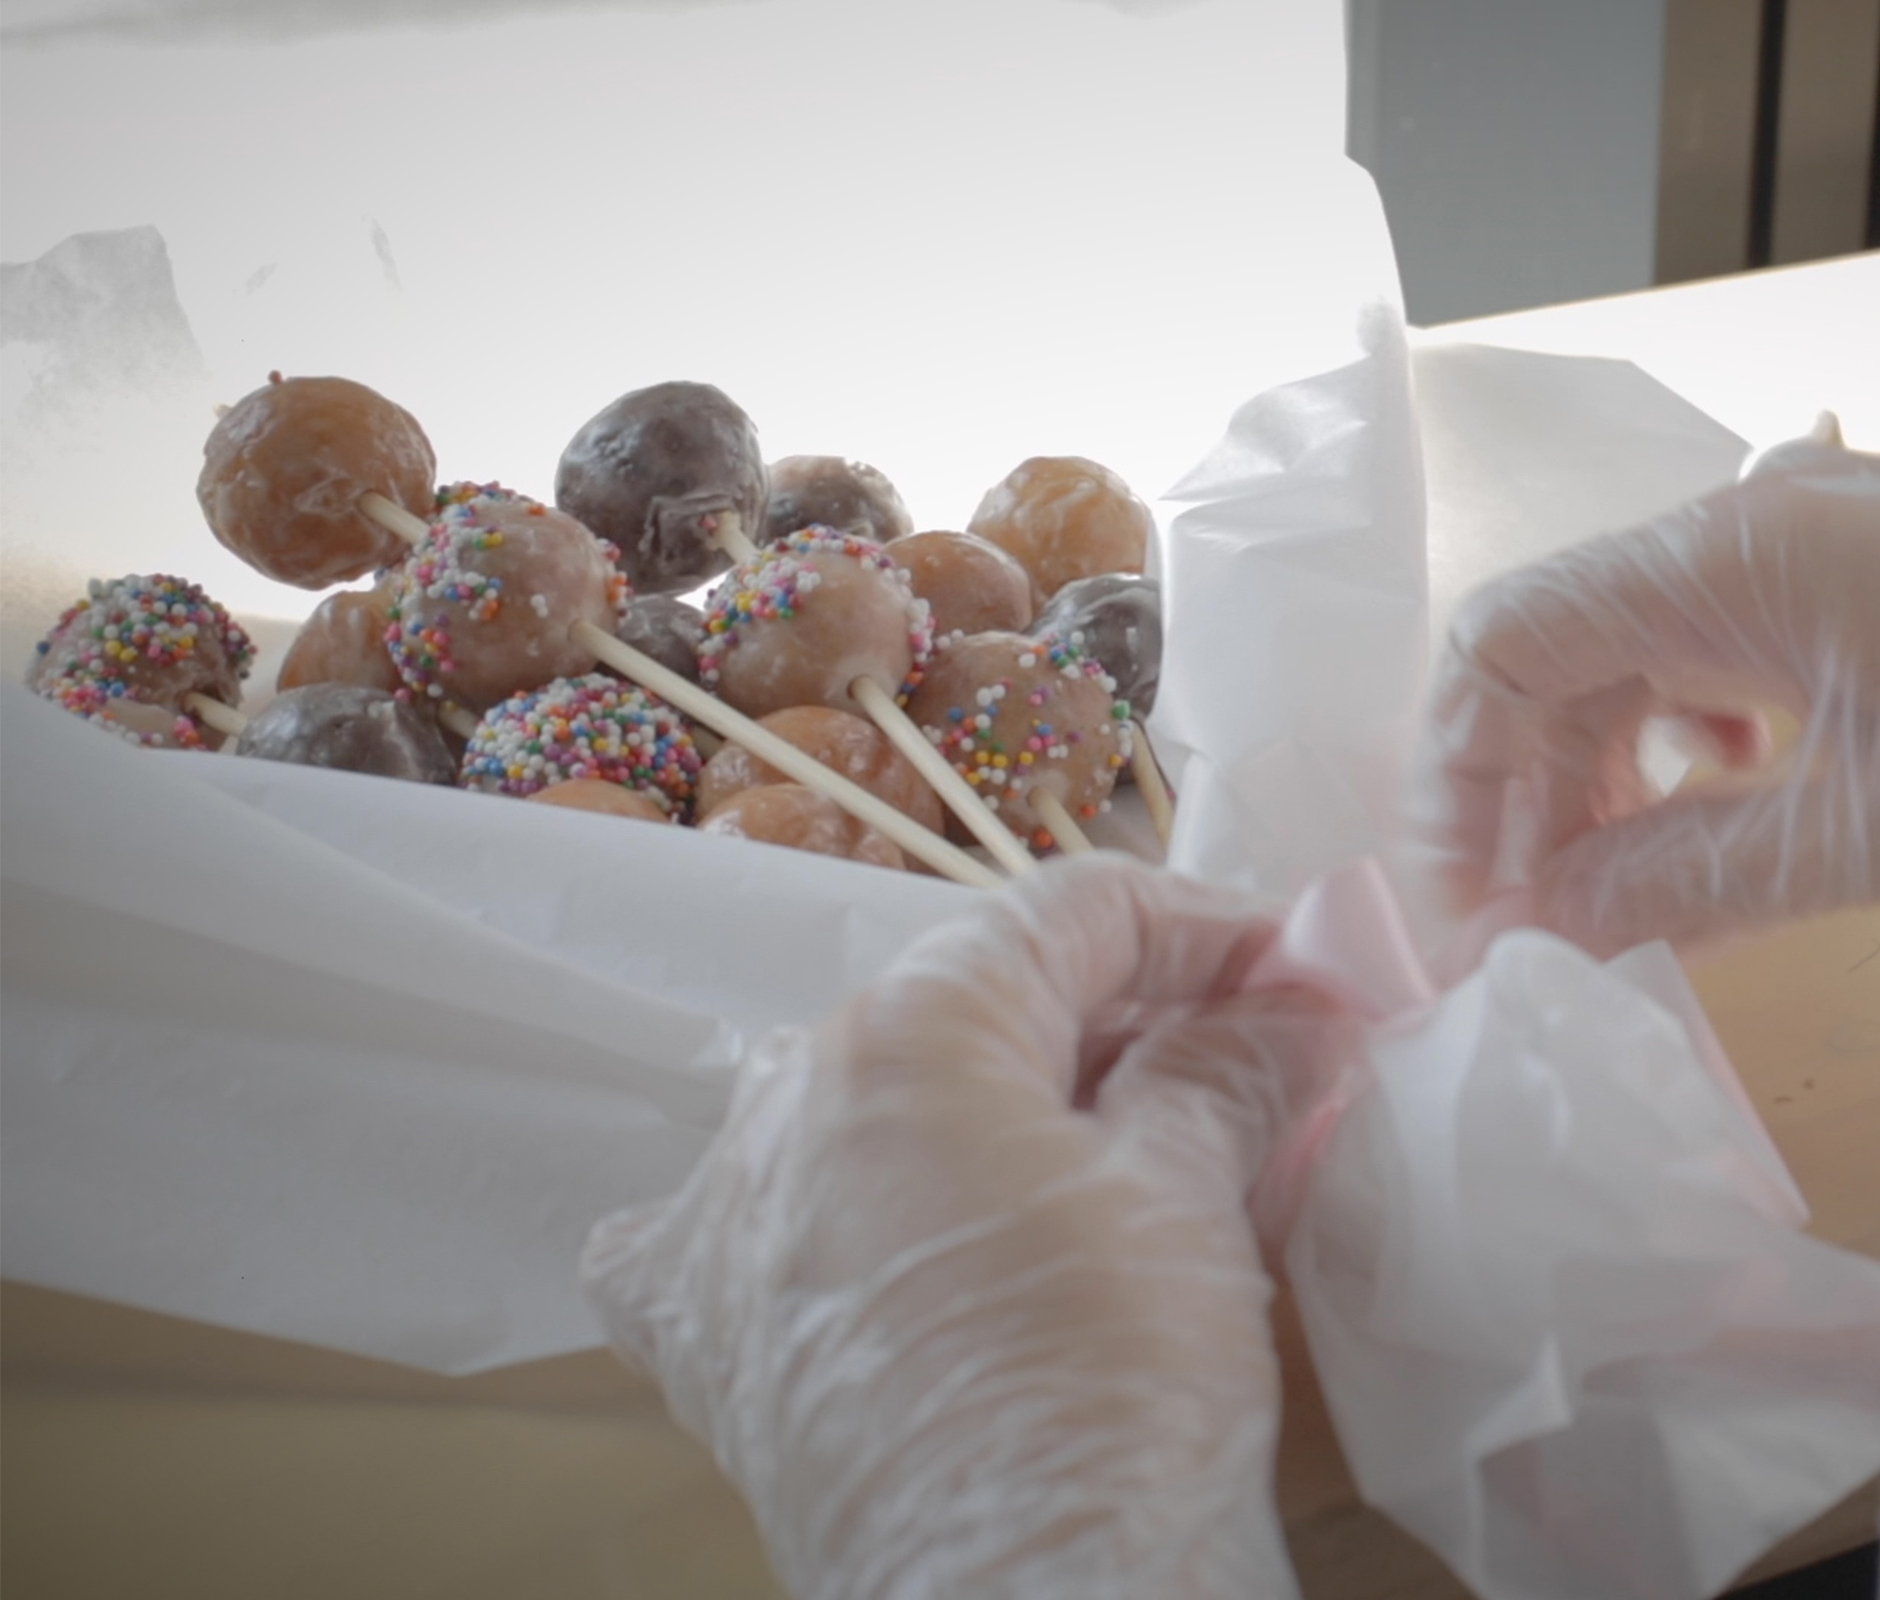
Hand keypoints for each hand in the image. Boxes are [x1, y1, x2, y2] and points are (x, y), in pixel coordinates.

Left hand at [582, 855, 1335, 1599]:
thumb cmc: (1114, 1389)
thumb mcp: (1191, 1200)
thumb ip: (1229, 1069)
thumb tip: (1291, 1010)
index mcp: (909, 1025)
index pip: (1071, 915)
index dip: (1198, 926)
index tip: (1285, 968)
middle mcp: (789, 1088)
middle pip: (973, 1004)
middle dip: (1106, 1023)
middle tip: (1228, 1068)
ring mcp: (726, 1208)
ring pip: (869, 1096)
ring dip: (983, 1107)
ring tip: (1092, 1164)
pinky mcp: (704, 1327)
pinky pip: (742, 1217)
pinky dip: (814, 1202)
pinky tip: (855, 1226)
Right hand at [1410, 425, 1878, 956]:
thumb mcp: (1876, 830)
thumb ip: (1690, 880)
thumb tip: (1530, 934)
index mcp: (1723, 561)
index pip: (1501, 640)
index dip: (1453, 772)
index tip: (1466, 895)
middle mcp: (1736, 531)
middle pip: (1556, 656)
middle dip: (1526, 799)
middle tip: (1534, 925)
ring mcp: (1789, 546)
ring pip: (1627, 659)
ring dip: (1600, 781)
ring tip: (1615, 891)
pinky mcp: (1833, 575)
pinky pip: (1705, 652)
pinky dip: (1678, 744)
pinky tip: (1719, 798)